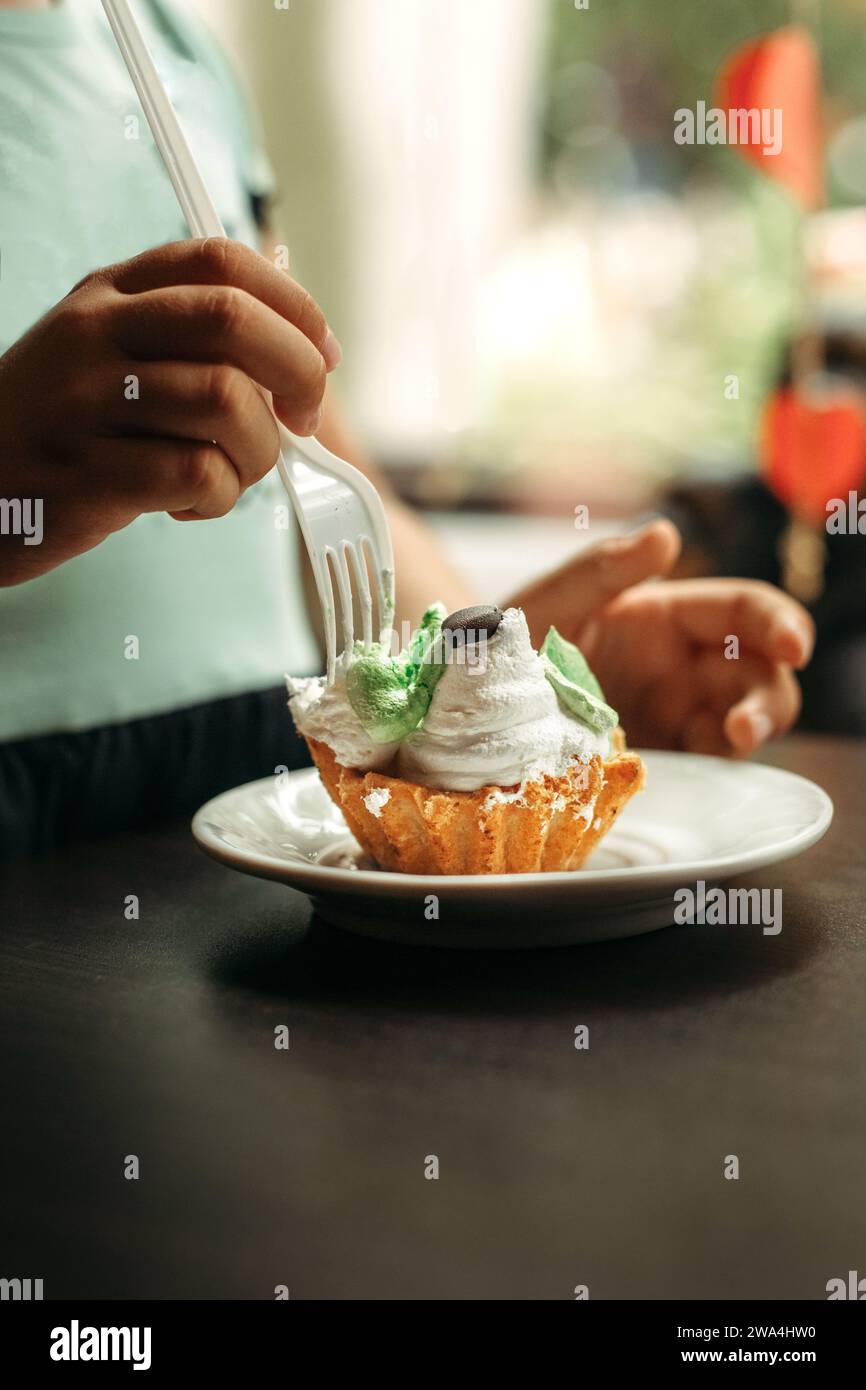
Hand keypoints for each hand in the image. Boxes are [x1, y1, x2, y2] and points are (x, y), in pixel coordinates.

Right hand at [0, 238, 340, 585]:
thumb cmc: (65, 428)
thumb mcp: (108, 354)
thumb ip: (191, 339)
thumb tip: (305, 350)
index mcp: (110, 294)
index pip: (222, 261)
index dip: (295, 306)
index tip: (322, 356)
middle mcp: (95, 334)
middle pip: (233, 320)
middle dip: (297, 373)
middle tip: (300, 421)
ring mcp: (86, 402)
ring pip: (227, 403)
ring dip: (257, 452)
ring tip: (229, 473)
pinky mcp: (87, 474)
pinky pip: (198, 473)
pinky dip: (218, 497)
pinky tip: (190, 503)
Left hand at [507, 521, 814, 755]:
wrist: (462, 707)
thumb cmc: (501, 641)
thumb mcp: (545, 603)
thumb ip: (601, 570)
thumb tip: (665, 534)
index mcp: (663, 614)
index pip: (741, 610)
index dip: (778, 624)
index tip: (793, 648)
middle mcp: (679, 662)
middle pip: (758, 670)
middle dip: (769, 694)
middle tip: (744, 725)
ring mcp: (671, 711)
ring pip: (744, 717)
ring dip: (751, 730)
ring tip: (730, 741)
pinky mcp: (658, 755)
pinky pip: (706, 758)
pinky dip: (717, 762)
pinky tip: (698, 763)